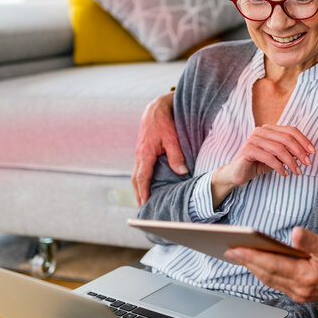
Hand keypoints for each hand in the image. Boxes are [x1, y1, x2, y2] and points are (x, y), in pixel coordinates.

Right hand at [133, 92, 182, 206]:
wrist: (155, 108)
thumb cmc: (164, 122)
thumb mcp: (172, 138)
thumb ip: (176, 156)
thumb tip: (182, 172)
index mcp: (145, 154)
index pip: (142, 178)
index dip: (143, 192)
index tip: (144, 204)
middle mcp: (139, 155)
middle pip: (135, 180)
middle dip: (138, 195)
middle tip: (143, 208)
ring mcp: (139, 154)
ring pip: (136, 175)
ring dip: (139, 188)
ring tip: (144, 200)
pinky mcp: (142, 151)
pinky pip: (140, 169)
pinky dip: (141, 180)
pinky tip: (148, 185)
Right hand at [209, 125, 313, 207]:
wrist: (236, 173)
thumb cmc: (258, 164)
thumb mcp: (276, 157)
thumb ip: (289, 152)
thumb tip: (308, 153)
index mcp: (269, 129)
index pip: (291, 131)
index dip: (304, 140)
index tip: (313, 152)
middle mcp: (260, 131)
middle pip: (286, 138)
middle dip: (300, 152)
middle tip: (307, 164)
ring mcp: (253, 139)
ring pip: (279, 149)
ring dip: (291, 162)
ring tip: (297, 172)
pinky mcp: (248, 150)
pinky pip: (269, 157)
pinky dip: (279, 167)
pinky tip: (284, 174)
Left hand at [225, 227, 317, 302]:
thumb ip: (312, 241)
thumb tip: (296, 233)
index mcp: (307, 276)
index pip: (272, 265)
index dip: (251, 256)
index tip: (234, 248)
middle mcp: (300, 289)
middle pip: (266, 274)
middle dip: (246, 261)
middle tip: (228, 249)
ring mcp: (299, 294)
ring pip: (269, 280)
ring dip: (252, 268)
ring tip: (237, 255)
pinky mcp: (300, 295)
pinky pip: (276, 283)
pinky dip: (264, 273)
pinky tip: (256, 263)